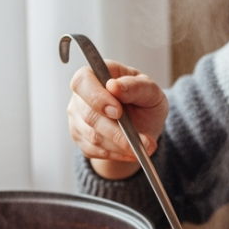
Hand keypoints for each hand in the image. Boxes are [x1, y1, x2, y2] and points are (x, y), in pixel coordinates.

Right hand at [67, 61, 168, 179]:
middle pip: (89, 115)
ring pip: (93, 137)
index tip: (118, 112)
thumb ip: (135, 86)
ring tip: (145, 147)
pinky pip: (94, 151)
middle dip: (117, 132)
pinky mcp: (80, 138)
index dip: (96, 98)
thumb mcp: (150, 90)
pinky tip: (132, 152)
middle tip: (142, 140)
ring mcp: (77, 118)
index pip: (82, 81)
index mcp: (95, 75)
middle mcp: (80, 96)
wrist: (144, 123)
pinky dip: (117, 154)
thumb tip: (114, 86)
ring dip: (121, 145)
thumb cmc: (145, 99)